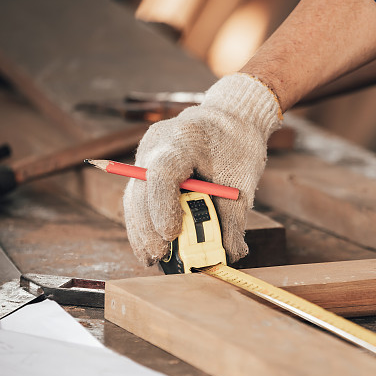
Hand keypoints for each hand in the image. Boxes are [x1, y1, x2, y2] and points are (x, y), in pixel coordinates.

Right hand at [123, 74, 281, 264]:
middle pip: (141, 187)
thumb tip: (229, 256)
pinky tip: (149, 245)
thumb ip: (233, 220)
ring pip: (133, 194)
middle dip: (147, 226)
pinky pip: (138, 195)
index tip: (170, 235)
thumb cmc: (239, 149)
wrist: (232, 117)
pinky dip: (143, 221)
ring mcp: (147, 151)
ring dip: (140, 230)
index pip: (163, 172)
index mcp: (186, 139)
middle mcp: (158, 141)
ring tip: (151, 258)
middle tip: (158, 256)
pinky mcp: (145, 164)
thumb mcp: (242, 183)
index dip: (162, 207)